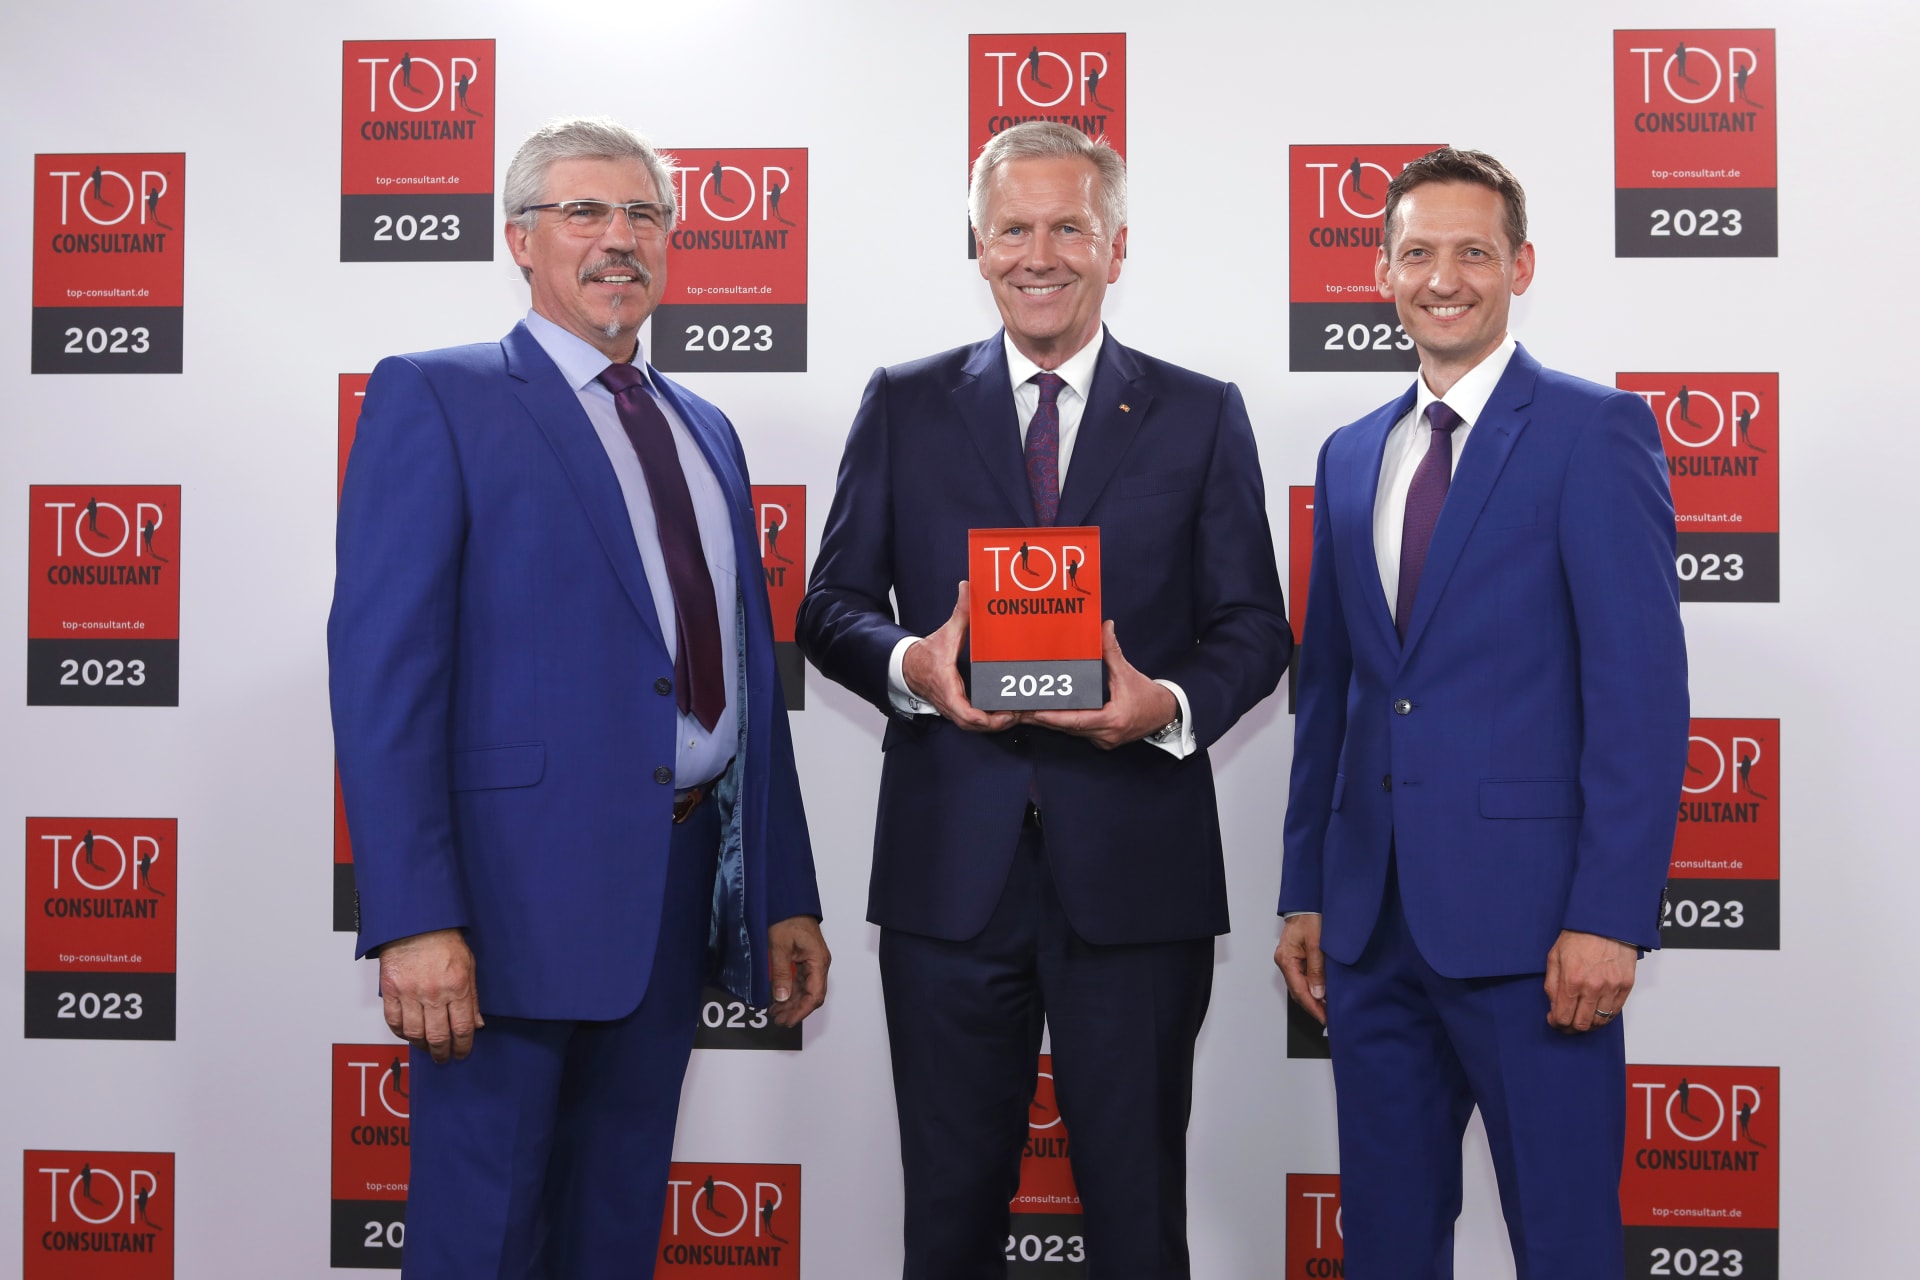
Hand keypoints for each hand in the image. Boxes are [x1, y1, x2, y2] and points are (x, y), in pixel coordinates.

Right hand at [378, 928, 482, 1063]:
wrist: (416, 923)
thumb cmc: (444, 940)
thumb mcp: (468, 966)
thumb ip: (472, 997)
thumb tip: (476, 1024)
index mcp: (457, 986)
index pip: (462, 1028)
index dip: (463, 1046)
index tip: (462, 1053)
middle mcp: (434, 993)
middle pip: (438, 1036)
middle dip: (443, 1053)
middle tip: (444, 1058)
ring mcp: (410, 993)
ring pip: (415, 1034)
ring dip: (422, 1047)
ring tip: (427, 1049)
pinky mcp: (390, 990)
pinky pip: (393, 1021)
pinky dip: (401, 1033)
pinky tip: (409, 1035)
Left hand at [766, 915, 829, 1026]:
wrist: (788, 901)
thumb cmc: (787, 918)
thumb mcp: (780, 946)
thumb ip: (782, 973)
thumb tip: (782, 997)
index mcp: (818, 960)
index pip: (814, 994)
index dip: (802, 1010)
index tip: (789, 1020)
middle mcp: (818, 964)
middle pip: (811, 995)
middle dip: (795, 1010)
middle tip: (778, 1020)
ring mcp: (812, 962)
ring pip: (805, 990)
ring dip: (791, 1003)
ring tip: (775, 1013)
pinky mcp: (804, 960)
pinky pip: (799, 981)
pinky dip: (789, 992)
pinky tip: (778, 1000)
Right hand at [902, 581, 1015, 732]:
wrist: (909, 667)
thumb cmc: (928, 654)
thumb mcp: (946, 632)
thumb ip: (960, 612)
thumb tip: (968, 587)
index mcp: (947, 685)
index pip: (963, 712)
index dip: (982, 719)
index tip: (1001, 715)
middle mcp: (949, 702)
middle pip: (973, 724)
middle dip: (997, 724)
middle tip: (1018, 714)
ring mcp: (952, 709)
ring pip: (974, 727)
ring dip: (994, 725)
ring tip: (1017, 715)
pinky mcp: (956, 710)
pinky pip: (973, 722)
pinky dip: (989, 722)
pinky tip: (1006, 713)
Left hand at [1022, 621, 1176, 749]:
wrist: (1166, 715)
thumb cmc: (1148, 696)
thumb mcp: (1128, 672)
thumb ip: (1112, 651)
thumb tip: (1105, 626)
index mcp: (1113, 719)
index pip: (1077, 720)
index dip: (1054, 717)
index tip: (1035, 712)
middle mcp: (1106, 734)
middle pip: (1068, 728)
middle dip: (1043, 719)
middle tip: (1019, 710)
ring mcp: (1103, 740)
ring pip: (1071, 732)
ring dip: (1050, 722)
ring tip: (1025, 712)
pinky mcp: (1102, 740)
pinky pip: (1078, 732)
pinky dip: (1063, 723)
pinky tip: (1046, 715)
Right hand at [1275, 913, 1327, 1023]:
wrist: (1307, 904)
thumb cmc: (1310, 918)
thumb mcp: (1316, 943)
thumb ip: (1316, 969)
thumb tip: (1317, 992)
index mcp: (1286, 959)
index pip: (1299, 990)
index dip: (1312, 1006)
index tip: (1324, 1017)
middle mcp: (1285, 962)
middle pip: (1297, 991)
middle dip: (1313, 1005)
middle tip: (1329, 1016)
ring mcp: (1290, 960)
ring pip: (1300, 986)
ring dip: (1313, 998)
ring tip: (1328, 1007)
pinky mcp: (1296, 958)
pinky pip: (1303, 978)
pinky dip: (1313, 987)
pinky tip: (1324, 992)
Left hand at [1544, 929, 1636, 1032]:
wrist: (1605, 922)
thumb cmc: (1578, 936)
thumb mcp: (1554, 956)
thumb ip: (1552, 984)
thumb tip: (1554, 1006)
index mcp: (1572, 980)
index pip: (1563, 1017)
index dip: (1556, 1023)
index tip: (1554, 1020)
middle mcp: (1593, 987)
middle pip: (1582, 1024)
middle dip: (1571, 1028)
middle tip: (1567, 1023)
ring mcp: (1611, 988)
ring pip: (1600, 1021)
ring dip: (1588, 1023)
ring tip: (1581, 1017)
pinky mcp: (1625, 985)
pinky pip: (1615, 1012)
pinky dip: (1605, 1016)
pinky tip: (1596, 1011)